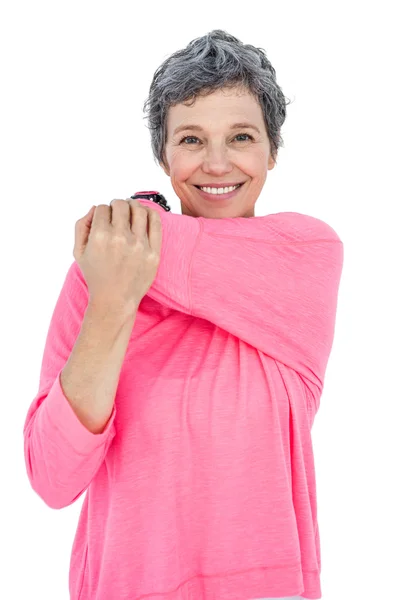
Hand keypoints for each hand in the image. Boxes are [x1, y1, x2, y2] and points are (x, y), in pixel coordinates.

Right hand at [73, 198, 161, 313]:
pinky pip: (156, 222)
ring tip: (130, 211)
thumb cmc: (96, 276)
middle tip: (117, 212)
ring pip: (139, 210)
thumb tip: (94, 208)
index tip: (104, 219)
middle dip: (116, 205)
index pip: (102, 208)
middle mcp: (120, 239)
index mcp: (100, 237)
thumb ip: (81, 226)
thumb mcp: (78, 252)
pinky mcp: (154, 252)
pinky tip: (145, 215)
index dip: (102, 211)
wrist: (115, 300)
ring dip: (133, 206)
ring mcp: (139, 245)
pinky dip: (150, 213)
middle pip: (121, 205)